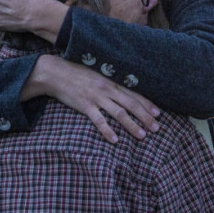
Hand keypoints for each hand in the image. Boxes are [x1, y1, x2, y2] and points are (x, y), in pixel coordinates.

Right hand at [23, 55, 160, 142]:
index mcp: (110, 81)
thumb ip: (108, 83)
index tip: (158, 114)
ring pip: (118, 113)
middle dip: (145, 117)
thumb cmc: (76, 74)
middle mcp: (106, 89)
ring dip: (131, 125)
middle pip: (130, 104)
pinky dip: (107, 130)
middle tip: (157, 128)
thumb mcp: (95, 75)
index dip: (147, 104)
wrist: (55, 72)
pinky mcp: (84, 105)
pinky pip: (98, 120)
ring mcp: (96, 97)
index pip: (133, 94)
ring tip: (142, 136)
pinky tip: (115, 140)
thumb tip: (121, 92)